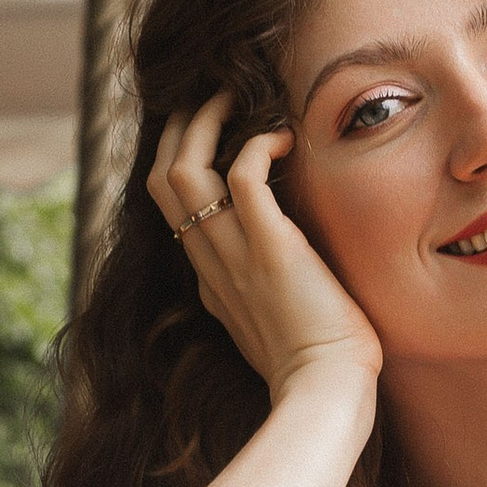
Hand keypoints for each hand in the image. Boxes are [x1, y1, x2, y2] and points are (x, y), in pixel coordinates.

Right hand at [148, 91, 380, 414]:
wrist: (326, 389)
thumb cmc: (318, 361)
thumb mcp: (274, 318)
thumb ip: (264, 284)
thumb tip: (282, 253)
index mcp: (209, 275)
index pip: (169, 204)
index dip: (179, 156)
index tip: (207, 129)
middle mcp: (210, 260)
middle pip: (160, 178)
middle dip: (180, 128)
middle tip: (211, 97)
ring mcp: (233, 254)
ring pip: (182, 171)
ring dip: (204, 123)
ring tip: (234, 98)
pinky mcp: (269, 247)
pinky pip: (240, 177)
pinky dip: (256, 146)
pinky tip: (283, 140)